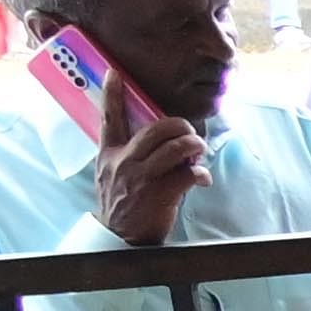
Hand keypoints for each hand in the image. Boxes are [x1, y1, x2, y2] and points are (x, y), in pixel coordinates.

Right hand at [88, 84, 208, 245]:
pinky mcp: (159, 193)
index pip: (109, 119)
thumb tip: (158, 139)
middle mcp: (123, 161)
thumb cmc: (123, 202)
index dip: (112, 95)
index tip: (115, 73)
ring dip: (194, 145)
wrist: (120, 237)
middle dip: (179, 125)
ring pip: (174, 147)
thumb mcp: (112, 174)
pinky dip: (200, 173)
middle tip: (190, 132)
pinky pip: (187, 173)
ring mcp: (141, 177)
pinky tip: (201, 177)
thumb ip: (128, 153)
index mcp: (109, 154)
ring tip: (199, 150)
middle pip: (155, 129)